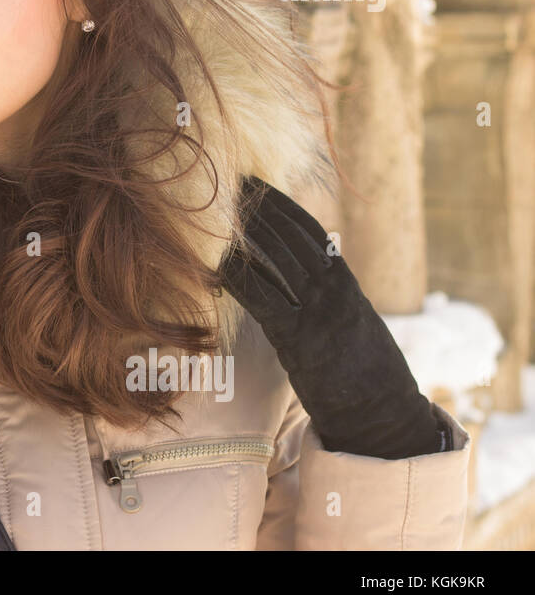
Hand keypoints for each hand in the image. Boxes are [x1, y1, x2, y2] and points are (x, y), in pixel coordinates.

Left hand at [217, 176, 446, 458]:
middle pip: (289, 237)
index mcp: (345, 282)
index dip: (282, 205)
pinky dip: (236, 277)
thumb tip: (312, 273)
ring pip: (275, 260)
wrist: (381, 411)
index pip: (311, 231)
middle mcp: (333, 289)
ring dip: (244, 234)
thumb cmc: (366, 370)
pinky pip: (261, 298)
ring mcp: (317, 311)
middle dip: (257, 209)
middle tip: (228, 185)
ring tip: (217, 211)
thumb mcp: (354, 321)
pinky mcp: (298, 337)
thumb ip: (332, 294)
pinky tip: (213, 264)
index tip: (259, 184)